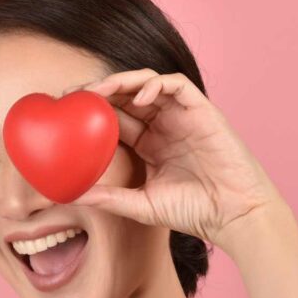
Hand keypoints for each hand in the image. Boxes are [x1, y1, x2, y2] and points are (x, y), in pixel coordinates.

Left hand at [68, 69, 286, 248]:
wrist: (233, 215)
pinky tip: (138, 97)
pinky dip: (156, 84)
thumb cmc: (193, 212)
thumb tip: (68, 195)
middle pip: (126, 96)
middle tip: (72, 95)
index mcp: (148, 143)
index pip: (114, 117)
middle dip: (98, 91)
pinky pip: (176, 84)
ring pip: (147, 83)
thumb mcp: (140, 205)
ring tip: (100, 90)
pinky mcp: (202, 110)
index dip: (90, 111)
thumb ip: (107, 197)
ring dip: (122, 81)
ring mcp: (182, 116)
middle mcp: (163, 125)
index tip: (63, 112)